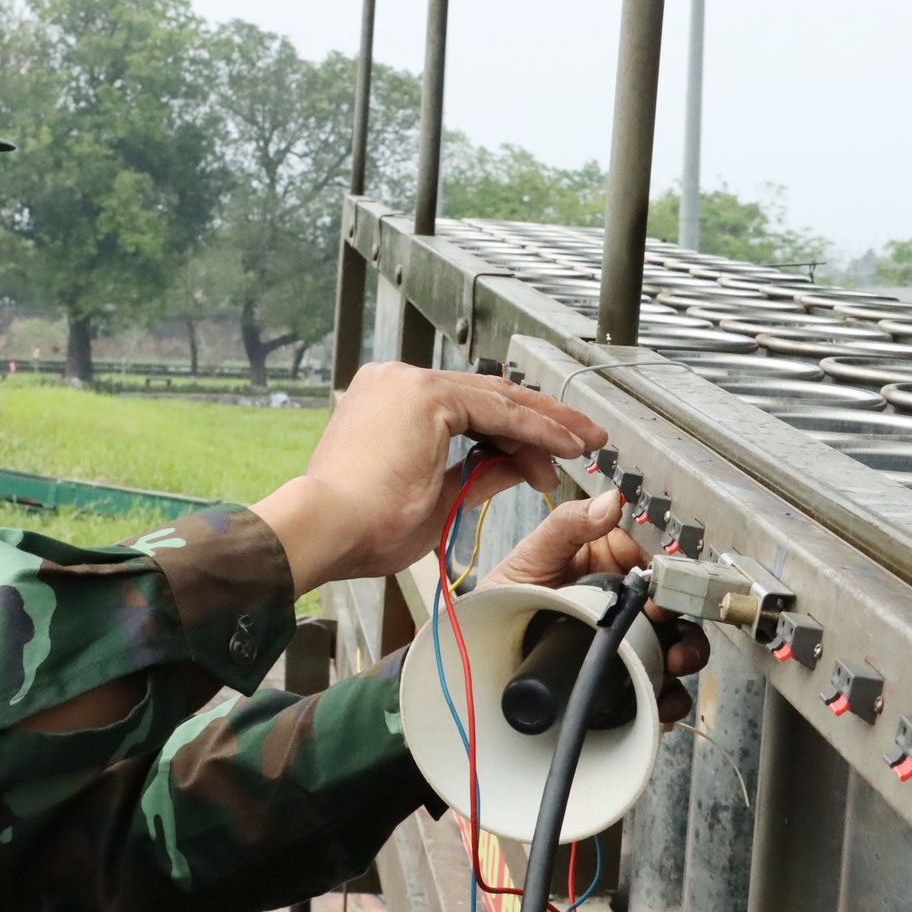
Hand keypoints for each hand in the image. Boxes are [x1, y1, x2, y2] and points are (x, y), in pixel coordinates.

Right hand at [251, 363, 605, 596]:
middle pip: (488, 397)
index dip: (515, 435)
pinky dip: (536, 430)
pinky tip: (565, 448)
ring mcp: (408, 383)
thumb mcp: (437, 497)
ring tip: (585, 447)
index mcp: (387, 403)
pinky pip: (498, 411)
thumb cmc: (360, 527)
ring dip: (547, 426)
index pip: (468, 410)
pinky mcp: (426, 395)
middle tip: (584, 441)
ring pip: (498, 400)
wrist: (325, 529)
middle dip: (543, 422)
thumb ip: (480, 473)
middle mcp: (396, 382)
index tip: (547, 460)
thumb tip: (519, 466)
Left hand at [479, 490, 710, 722]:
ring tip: (675, 662)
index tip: (662, 590)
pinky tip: (662, 697)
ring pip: (674, 647)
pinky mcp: (621, 680)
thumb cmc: (504, 599)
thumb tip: (611, 501)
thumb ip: (568, 525)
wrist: (482, 653)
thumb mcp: (533, 556)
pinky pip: (657, 689)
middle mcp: (622, 604)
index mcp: (608, 567)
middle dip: (683, 621)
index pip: (654, 568)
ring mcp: (625, 643)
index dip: (666, 578)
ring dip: (686, 654)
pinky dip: (668, 697)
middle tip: (672, 629)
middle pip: (673, 610)